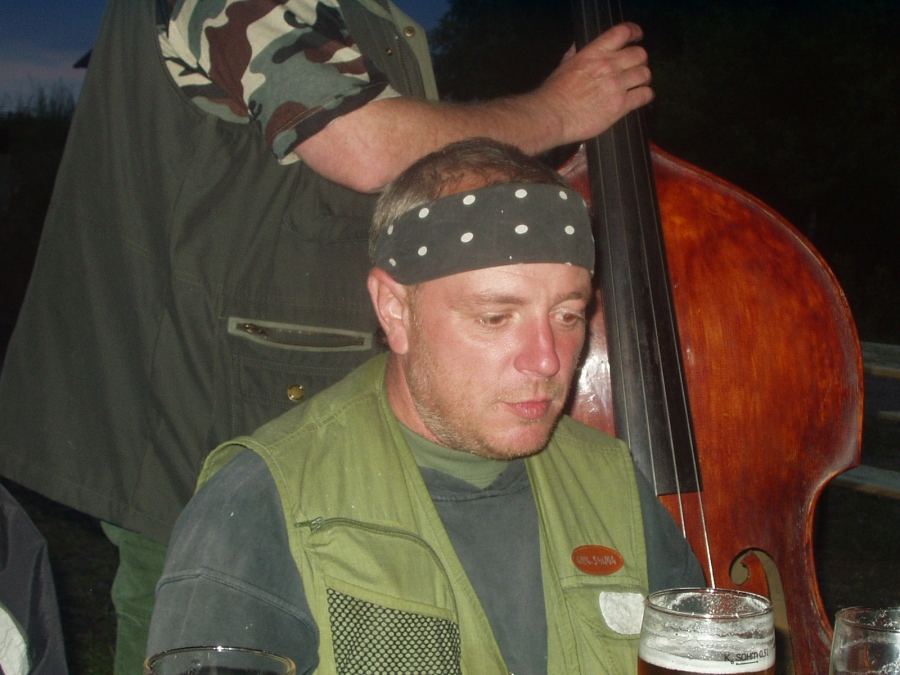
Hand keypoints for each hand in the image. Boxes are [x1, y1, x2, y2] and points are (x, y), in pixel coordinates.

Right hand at [529, 22, 652, 144]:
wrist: (552, 116)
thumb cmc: (553, 93)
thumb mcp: (563, 66)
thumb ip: (575, 55)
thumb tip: (578, 46)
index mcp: (594, 52)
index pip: (623, 32)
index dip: (635, 32)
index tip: (637, 37)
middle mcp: (609, 65)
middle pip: (640, 54)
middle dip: (640, 60)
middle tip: (635, 68)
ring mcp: (617, 85)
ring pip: (645, 74)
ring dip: (643, 79)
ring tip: (638, 85)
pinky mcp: (621, 105)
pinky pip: (645, 95)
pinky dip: (646, 95)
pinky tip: (640, 98)